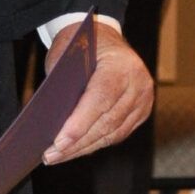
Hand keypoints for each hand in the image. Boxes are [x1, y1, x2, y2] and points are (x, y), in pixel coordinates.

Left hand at [41, 18, 153, 163]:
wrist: (103, 37)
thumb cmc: (78, 47)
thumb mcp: (65, 60)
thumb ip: (63, 89)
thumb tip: (51, 126)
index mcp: (120, 65)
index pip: (100, 100)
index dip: (79, 124)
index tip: (58, 143)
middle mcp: (138, 82)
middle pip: (107, 121)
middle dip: (77, 142)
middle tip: (51, 155)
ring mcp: (144, 98)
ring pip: (113, 132)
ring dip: (84, 147)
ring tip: (58, 156)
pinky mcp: (142, 110)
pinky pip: (119, 132)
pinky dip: (97, 142)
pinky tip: (77, 149)